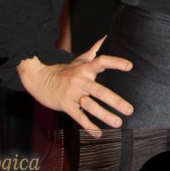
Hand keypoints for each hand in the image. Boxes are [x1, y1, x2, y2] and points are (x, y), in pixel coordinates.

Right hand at [16, 37, 133, 136]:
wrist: (39, 79)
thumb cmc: (64, 71)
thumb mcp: (79, 60)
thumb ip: (95, 50)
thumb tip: (107, 37)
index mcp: (85, 69)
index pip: (102, 62)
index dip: (115, 63)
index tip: (130, 66)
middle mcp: (80, 81)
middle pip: (99, 91)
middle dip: (115, 101)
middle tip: (129, 110)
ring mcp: (72, 94)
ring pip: (90, 105)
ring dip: (105, 115)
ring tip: (118, 123)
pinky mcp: (65, 105)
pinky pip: (78, 116)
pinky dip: (88, 126)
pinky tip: (99, 133)